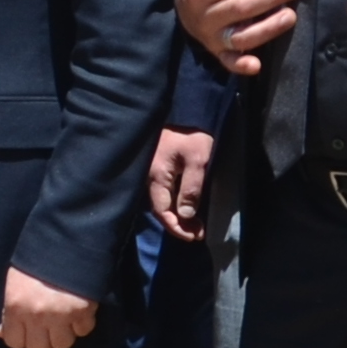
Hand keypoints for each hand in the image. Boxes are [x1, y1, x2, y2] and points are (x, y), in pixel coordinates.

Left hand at [0, 265, 96, 347]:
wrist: (66, 238)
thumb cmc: (34, 258)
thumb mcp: (14, 281)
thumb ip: (9, 310)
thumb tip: (2, 333)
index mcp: (15, 308)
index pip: (14, 343)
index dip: (21, 338)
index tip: (27, 330)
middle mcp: (37, 316)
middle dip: (44, 345)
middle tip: (47, 333)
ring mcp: (62, 315)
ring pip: (64, 344)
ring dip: (65, 333)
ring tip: (64, 319)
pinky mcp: (84, 311)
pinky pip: (84, 330)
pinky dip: (82, 323)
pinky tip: (78, 309)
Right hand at [147, 127, 215, 244]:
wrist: (186, 109)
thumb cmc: (192, 134)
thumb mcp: (198, 161)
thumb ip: (191, 189)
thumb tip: (185, 215)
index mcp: (157, 176)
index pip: (162, 210)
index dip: (177, 227)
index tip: (194, 237)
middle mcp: (148, 176)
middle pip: (160, 208)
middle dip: (178, 223)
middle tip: (198, 232)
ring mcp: (151, 170)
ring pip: (160, 200)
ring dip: (177, 213)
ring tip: (195, 222)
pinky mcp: (156, 165)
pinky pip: (162, 190)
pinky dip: (173, 201)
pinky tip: (185, 204)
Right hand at [175, 0, 299, 69]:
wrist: (184, 2)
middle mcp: (202, 15)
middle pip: (241, 7)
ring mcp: (210, 36)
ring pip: (240, 36)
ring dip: (268, 28)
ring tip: (291, 15)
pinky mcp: (217, 52)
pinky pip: (228, 62)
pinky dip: (241, 65)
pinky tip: (256, 65)